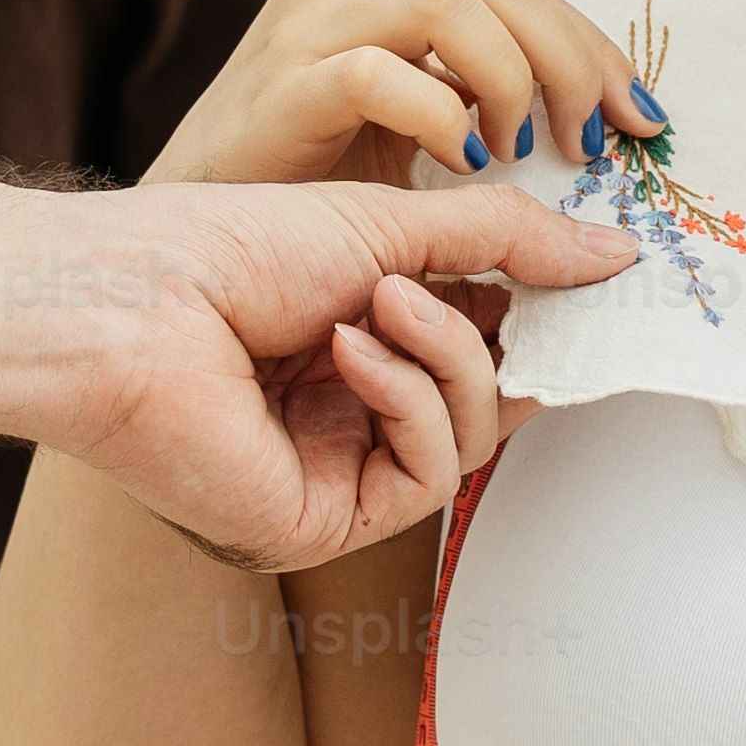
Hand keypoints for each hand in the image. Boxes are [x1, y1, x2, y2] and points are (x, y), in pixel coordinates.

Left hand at [0, 181, 626, 572]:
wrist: (126, 304)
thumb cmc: (225, 247)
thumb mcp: (388, 223)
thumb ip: (506, 239)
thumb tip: (619, 256)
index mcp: (358, 338)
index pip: (484, 338)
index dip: (537, 309)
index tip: (586, 269)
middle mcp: (350, 412)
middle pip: (492, 396)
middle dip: (508, 335)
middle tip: (528, 285)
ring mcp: (339, 472)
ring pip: (470, 436)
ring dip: (446, 357)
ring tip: (381, 302)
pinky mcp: (324, 522)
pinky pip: (426, 471)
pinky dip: (406, 399)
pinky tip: (349, 352)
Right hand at [153, 0, 656, 189]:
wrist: (192, 225)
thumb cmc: (313, 178)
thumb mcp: (419, 121)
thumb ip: (490, 98)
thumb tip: (605, 123)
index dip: (593, 47)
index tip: (643, 119)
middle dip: (574, 62)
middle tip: (598, 144)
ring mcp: (309, 19)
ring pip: (450, 1)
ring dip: (513, 79)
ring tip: (518, 152)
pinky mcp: (282, 81)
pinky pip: (382, 72)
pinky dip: (440, 116)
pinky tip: (458, 166)